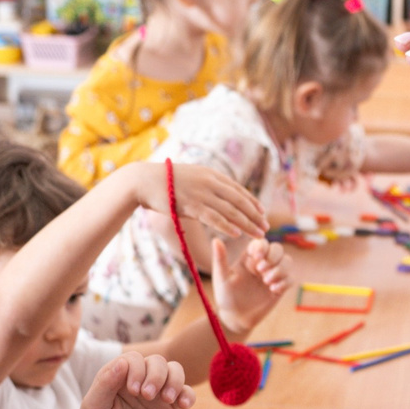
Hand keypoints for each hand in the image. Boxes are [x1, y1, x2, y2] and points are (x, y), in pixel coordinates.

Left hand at [70, 353, 193, 408]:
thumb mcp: (93, 407)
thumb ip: (105, 383)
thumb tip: (123, 362)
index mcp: (118, 375)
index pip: (135, 359)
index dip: (137, 370)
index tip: (133, 391)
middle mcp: (138, 380)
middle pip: (157, 362)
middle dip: (156, 375)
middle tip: (147, 396)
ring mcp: (155, 394)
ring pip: (174, 372)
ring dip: (174, 381)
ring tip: (166, 399)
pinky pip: (185, 394)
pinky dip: (188, 395)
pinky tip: (183, 405)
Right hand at [121, 160, 263, 244]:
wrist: (143, 181)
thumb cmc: (163, 182)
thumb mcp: (189, 178)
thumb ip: (204, 187)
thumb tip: (213, 198)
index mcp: (210, 174)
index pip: (237, 189)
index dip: (252, 202)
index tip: (262, 212)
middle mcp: (209, 182)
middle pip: (239, 201)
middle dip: (255, 215)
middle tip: (266, 226)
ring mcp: (201, 193)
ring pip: (231, 211)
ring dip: (247, 224)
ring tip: (259, 234)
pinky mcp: (192, 205)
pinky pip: (215, 218)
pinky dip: (228, 226)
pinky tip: (238, 234)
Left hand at [210, 236, 289, 333]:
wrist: (235, 317)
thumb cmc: (225, 296)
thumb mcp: (221, 278)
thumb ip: (220, 259)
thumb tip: (216, 240)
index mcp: (248, 257)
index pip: (261, 243)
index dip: (262, 247)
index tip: (257, 257)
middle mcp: (262, 263)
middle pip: (277, 248)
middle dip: (273, 257)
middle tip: (262, 270)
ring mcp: (272, 275)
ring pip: (288, 261)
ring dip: (281, 269)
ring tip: (267, 282)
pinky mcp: (280, 287)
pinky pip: (291, 278)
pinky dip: (285, 282)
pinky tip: (273, 290)